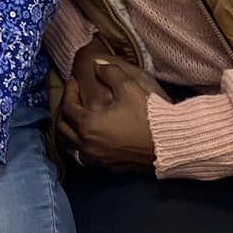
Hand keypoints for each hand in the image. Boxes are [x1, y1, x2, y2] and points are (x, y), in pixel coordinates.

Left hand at [59, 40, 163, 170]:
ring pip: (73, 145)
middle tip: (74, 97)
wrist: (169, 144)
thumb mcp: (128, 87)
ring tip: (81, 117)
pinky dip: (84, 143)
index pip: (67, 107)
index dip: (69, 91)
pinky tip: (95, 135)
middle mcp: (88, 145)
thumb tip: (97, 65)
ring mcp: (98, 159)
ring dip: (72, 130)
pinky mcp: (110, 167)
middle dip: (66, 110)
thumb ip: (109, 72)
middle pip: (63, 128)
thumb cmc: (148, 116)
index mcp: (88, 125)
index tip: (75, 81)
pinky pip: (87, 155)